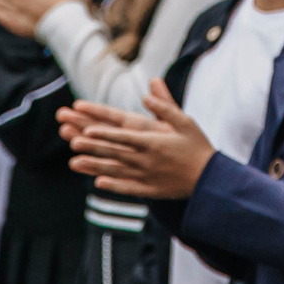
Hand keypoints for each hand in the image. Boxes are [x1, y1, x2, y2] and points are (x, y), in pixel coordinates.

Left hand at [59, 84, 216, 199]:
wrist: (211, 180)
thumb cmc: (198, 147)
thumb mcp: (185, 122)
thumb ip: (165, 107)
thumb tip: (147, 93)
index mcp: (154, 142)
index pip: (124, 136)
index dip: (105, 132)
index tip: (88, 128)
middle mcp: (147, 160)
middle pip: (115, 152)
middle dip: (92, 146)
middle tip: (72, 141)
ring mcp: (147, 176)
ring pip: (116, 170)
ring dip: (94, 166)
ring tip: (74, 162)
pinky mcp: (150, 190)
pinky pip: (128, 188)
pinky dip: (112, 186)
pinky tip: (98, 183)